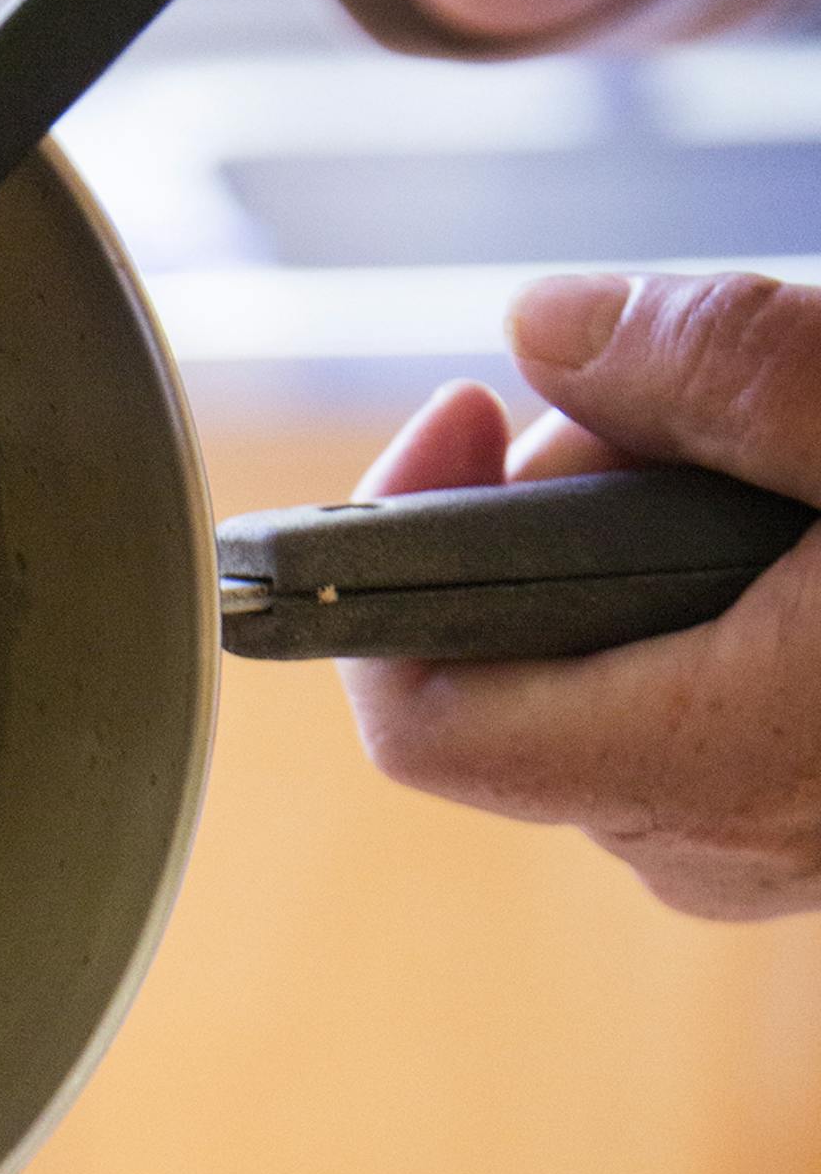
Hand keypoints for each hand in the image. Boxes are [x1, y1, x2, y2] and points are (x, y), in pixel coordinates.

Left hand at [338, 273, 820, 920]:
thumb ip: (714, 366)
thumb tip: (541, 328)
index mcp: (697, 764)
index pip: (418, 720)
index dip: (394, 559)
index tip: (465, 415)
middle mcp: (696, 840)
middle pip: (511, 667)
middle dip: (552, 505)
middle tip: (664, 396)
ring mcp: (747, 845)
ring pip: (602, 674)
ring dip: (641, 536)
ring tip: (764, 447)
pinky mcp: (791, 822)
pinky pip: (688, 698)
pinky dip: (709, 591)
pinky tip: (795, 515)